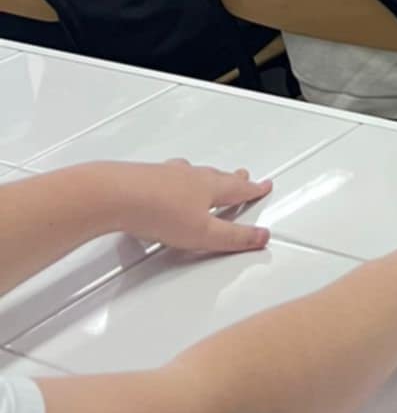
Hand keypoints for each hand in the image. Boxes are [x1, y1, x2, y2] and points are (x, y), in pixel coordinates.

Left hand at [99, 160, 272, 252]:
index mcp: (210, 187)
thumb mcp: (204, 234)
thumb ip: (234, 237)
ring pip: (193, 174)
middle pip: (218, 177)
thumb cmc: (159, 211)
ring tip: (206, 179)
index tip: (264, 185)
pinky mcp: (145, 178)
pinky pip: (168, 176)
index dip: (254, 189)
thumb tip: (261, 236)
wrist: (116, 196)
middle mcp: (191, 176)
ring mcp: (167, 175)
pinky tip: (168, 185)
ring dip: (204, 178)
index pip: (239, 188)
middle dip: (233, 179)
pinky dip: (176, 179)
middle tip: (242, 176)